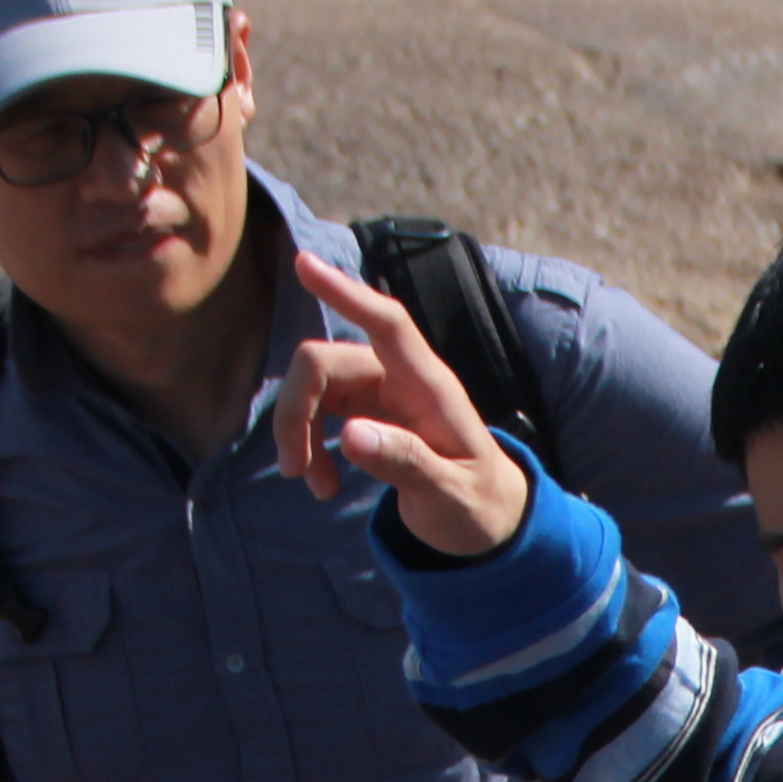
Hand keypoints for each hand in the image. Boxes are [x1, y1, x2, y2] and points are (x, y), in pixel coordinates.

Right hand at [274, 247, 530, 556]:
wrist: (487, 517)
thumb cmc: (476, 504)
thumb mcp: (449, 496)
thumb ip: (407, 463)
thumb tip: (350, 435)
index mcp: (430, 387)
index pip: (387, 324)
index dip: (347, 294)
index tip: (304, 264)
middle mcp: (400, 377)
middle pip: (322, 361)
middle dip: (295, 411)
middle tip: (295, 471)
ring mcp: (379, 390)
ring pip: (312, 384)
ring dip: (298, 433)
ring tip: (317, 487)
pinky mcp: (364, 409)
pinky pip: (316, 408)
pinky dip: (308, 443)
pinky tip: (323, 483)